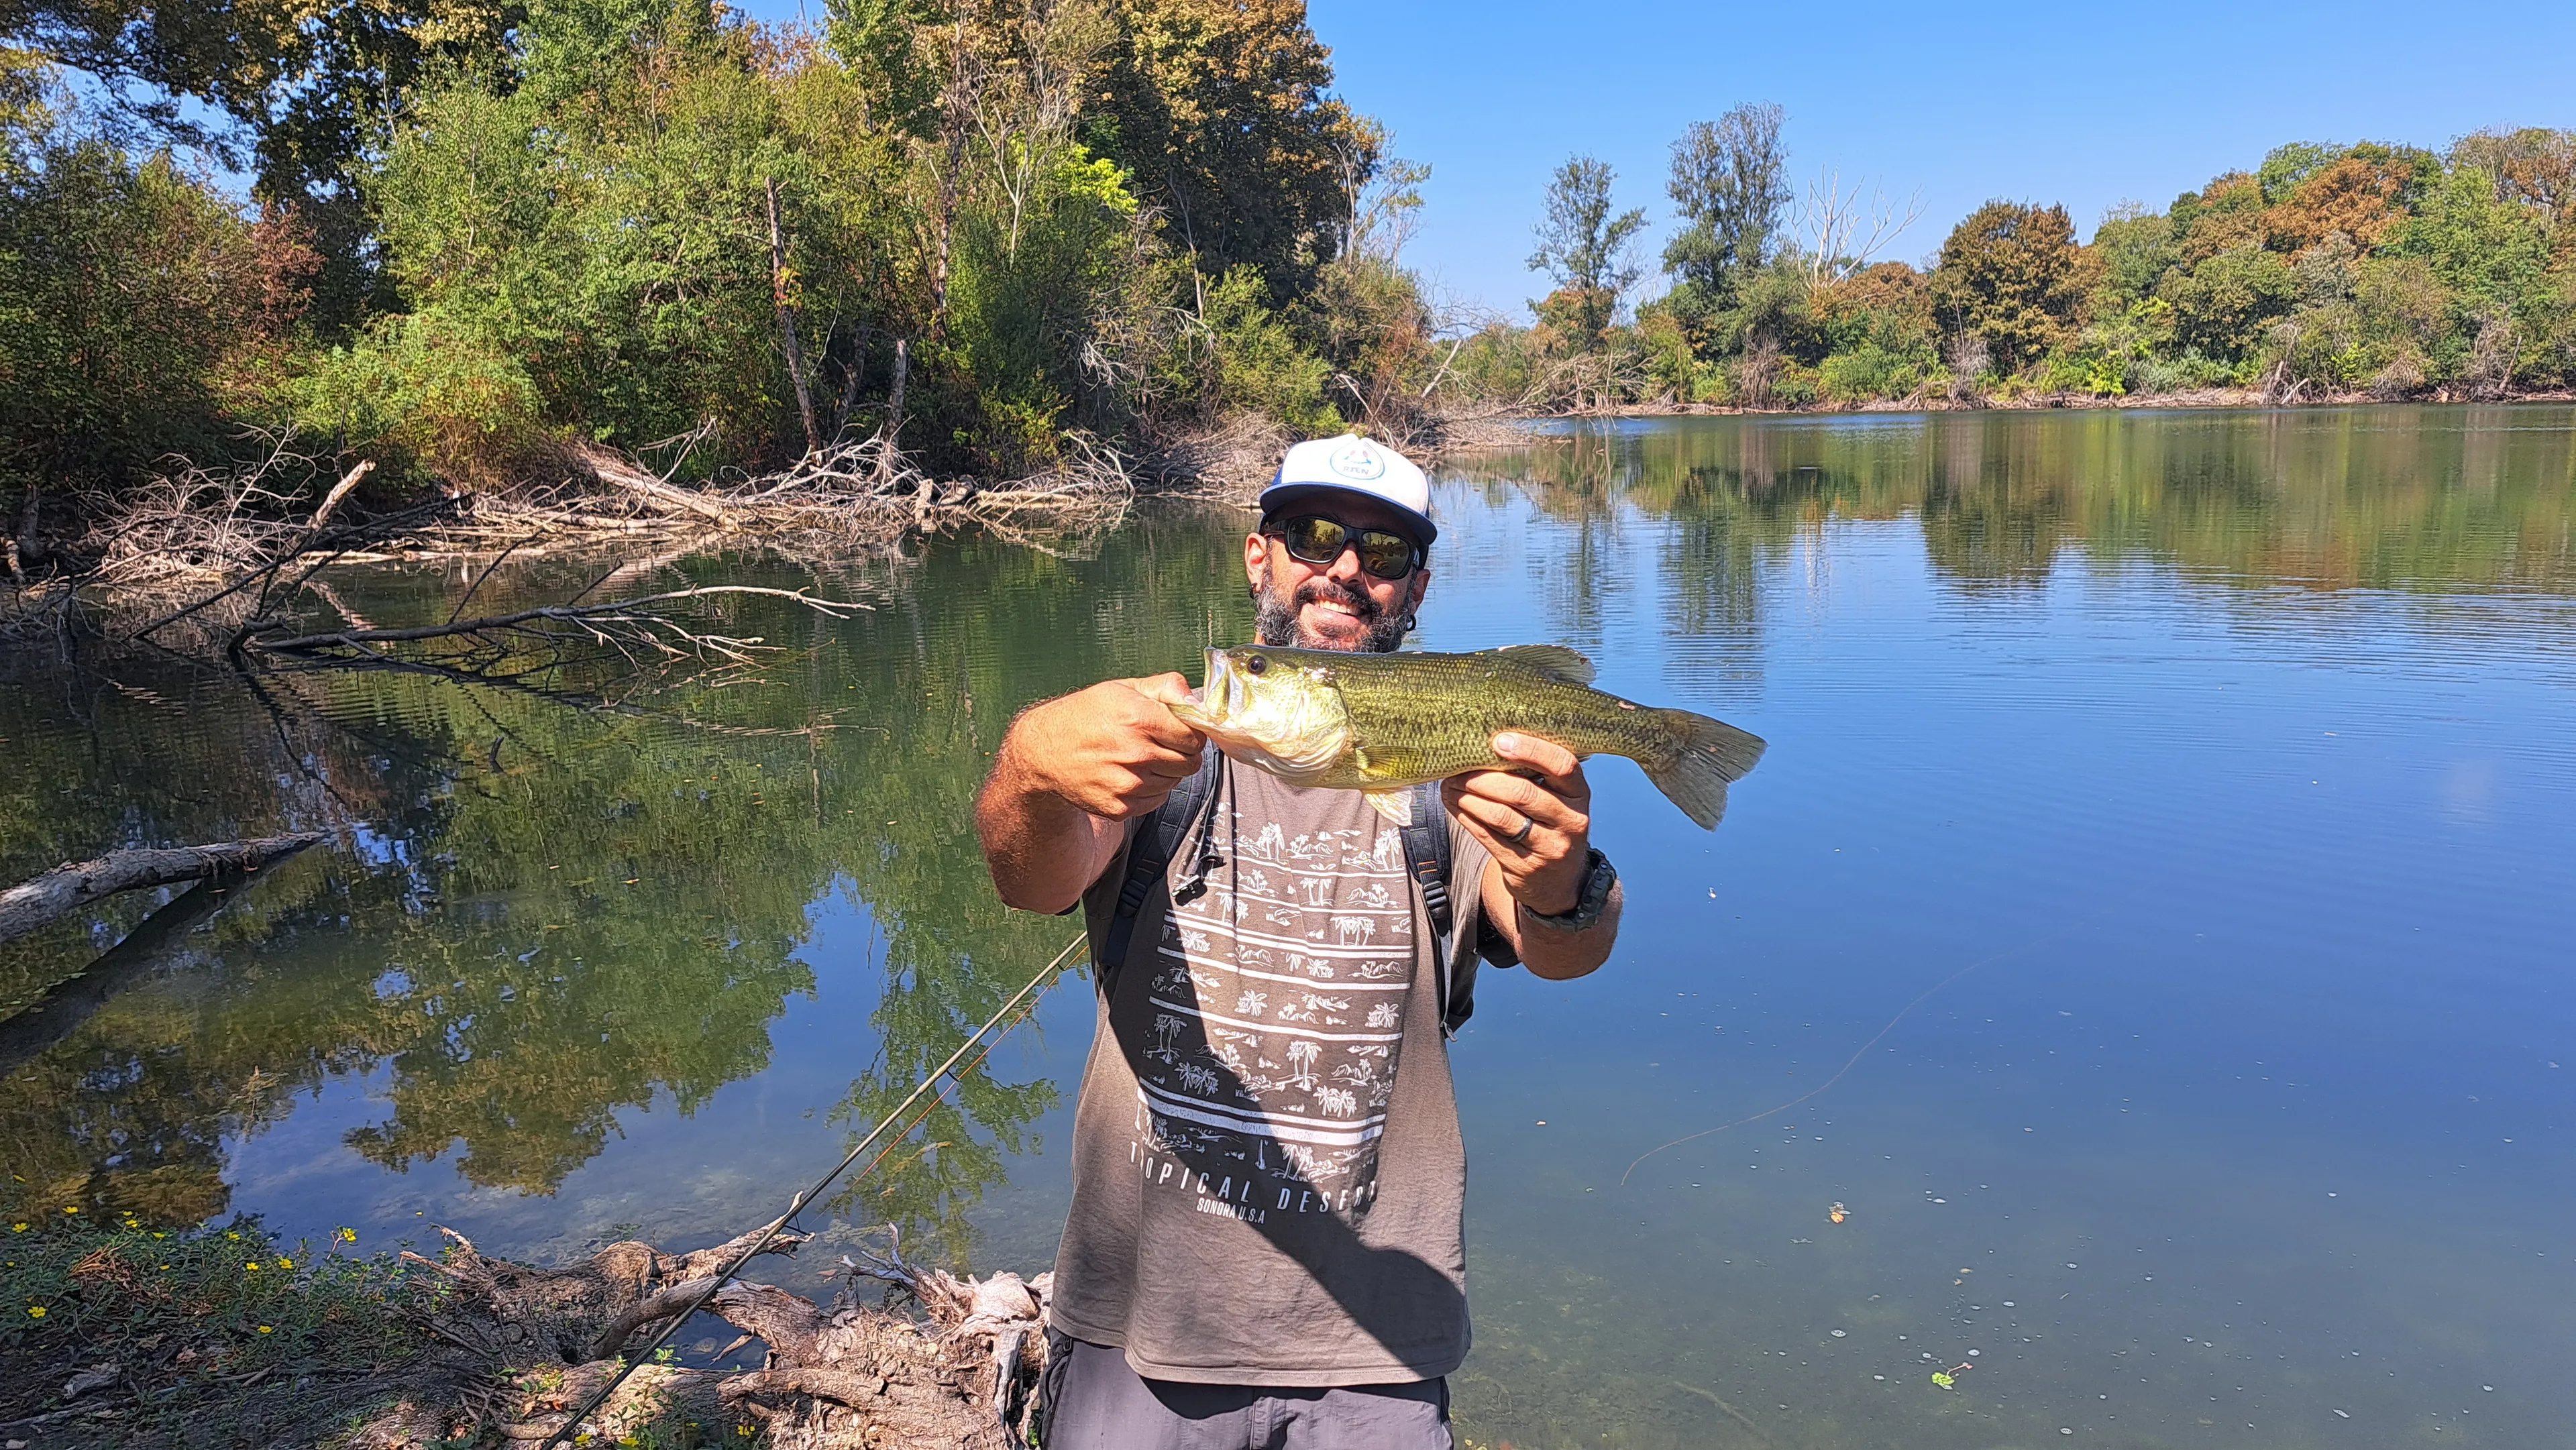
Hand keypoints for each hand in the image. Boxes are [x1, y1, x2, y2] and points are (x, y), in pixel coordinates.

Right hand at [1004, 673, 1205, 820]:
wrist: (1043, 752)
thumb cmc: (1085, 716)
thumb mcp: (1123, 688)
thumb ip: (1166, 687)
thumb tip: (1196, 700)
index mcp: (1140, 719)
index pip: (1195, 738)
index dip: (1192, 734)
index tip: (1181, 731)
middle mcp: (1136, 754)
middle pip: (1190, 763)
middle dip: (1182, 753)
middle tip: (1161, 744)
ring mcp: (1127, 785)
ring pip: (1174, 782)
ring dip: (1166, 771)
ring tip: (1140, 757)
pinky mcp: (1120, 808)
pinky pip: (1157, 800)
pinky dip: (1150, 789)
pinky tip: (1130, 774)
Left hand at [1442, 732, 1590, 916]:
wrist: (1558, 881)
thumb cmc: (1550, 824)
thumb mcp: (1558, 799)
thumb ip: (1536, 775)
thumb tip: (1487, 743)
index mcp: (1579, 794)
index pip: (1562, 766)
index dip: (1530, 750)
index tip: (1498, 741)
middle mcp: (1570, 822)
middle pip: (1522, 792)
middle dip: (1483, 778)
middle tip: (1458, 770)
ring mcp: (1549, 848)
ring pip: (1500, 816)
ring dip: (1469, 797)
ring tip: (1450, 785)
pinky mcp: (1524, 868)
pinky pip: (1488, 837)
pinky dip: (1466, 817)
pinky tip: (1454, 804)